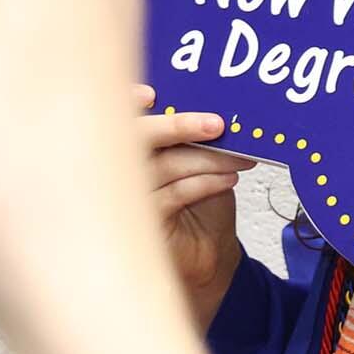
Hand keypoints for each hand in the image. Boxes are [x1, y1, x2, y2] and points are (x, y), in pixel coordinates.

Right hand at [134, 87, 251, 322]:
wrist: (208, 258)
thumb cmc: (201, 208)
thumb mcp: (198, 164)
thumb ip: (190, 139)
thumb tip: (210, 110)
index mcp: (126, 150)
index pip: (118, 121)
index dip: (125, 103)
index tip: (152, 95)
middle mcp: (115, 173)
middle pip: (132, 140)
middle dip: (174, 126)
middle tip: (216, 125)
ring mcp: (123, 201)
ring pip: (159, 167)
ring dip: (204, 159)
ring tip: (238, 159)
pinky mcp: (140, 225)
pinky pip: (171, 196)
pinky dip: (203, 183)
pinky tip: (228, 180)